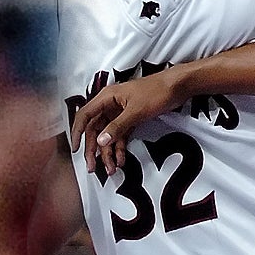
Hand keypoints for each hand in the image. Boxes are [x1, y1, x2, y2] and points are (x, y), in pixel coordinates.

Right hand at [69, 71, 184, 175]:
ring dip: (108, 152)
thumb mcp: (136, 111)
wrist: (178, 86)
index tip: (76, 149)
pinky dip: (120, 147)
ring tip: (111, 169)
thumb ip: (117, 126)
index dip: (77, 133)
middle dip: (94, 149)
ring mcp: (121, 112)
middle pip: (95, 130)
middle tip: (94, 167)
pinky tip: (121, 159)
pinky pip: (121, 135)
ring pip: (108, 135)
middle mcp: (110, 105)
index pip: (85, 116)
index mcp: (106, 97)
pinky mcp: (131, 118)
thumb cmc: (157, 91)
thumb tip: (100, 140)